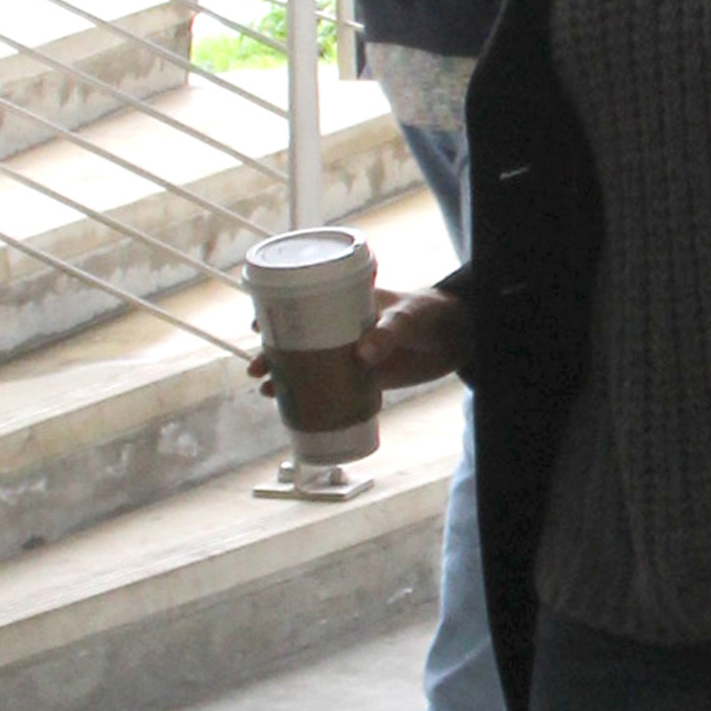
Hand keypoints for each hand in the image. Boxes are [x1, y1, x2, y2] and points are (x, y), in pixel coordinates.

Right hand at [248, 285, 467, 398]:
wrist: (455, 338)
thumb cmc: (428, 314)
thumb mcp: (407, 318)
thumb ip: (388, 333)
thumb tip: (362, 355)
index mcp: (344, 302)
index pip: (301, 302)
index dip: (274, 312)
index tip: (256, 324)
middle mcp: (340, 327)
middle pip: (296, 338)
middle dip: (271, 353)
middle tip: (254, 369)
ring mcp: (349, 352)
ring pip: (308, 365)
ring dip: (286, 377)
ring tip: (266, 390)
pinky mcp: (363, 376)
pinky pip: (330, 387)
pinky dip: (312, 397)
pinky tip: (294, 408)